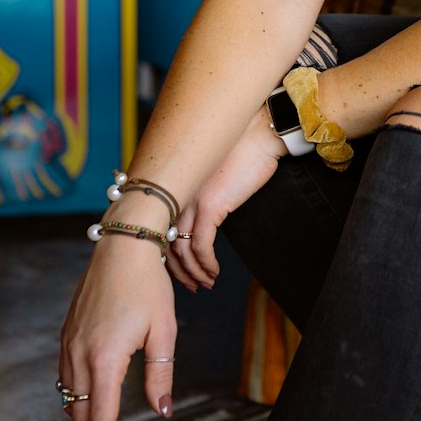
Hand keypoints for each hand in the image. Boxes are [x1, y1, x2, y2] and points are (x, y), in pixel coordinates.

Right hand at [59, 235, 176, 420]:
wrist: (122, 245)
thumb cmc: (148, 285)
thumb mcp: (163, 330)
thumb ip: (160, 375)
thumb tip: (161, 412)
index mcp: (104, 358)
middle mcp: (79, 355)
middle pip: (80, 417)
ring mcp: (68, 344)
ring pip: (69, 400)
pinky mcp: (67, 335)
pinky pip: (66, 379)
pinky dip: (77, 401)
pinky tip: (93, 405)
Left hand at [170, 110, 283, 291]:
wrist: (260, 135)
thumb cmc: (241, 151)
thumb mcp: (211, 174)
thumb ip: (198, 193)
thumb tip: (198, 217)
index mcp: (174, 184)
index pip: (160, 228)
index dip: (166, 254)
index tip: (179, 270)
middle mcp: (176, 192)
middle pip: (165, 242)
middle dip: (177, 271)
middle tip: (190, 285)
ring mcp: (191, 200)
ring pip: (182, 250)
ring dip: (194, 272)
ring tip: (205, 283)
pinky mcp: (210, 206)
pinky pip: (201, 246)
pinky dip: (206, 265)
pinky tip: (214, 272)